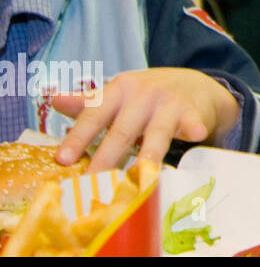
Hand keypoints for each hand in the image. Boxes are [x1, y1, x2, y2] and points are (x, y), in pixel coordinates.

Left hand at [51, 68, 240, 172]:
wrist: (196, 84)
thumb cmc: (148, 95)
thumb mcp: (119, 94)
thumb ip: (88, 103)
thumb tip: (54, 101)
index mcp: (120, 89)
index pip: (95, 115)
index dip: (78, 137)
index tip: (63, 160)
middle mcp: (144, 94)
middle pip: (123, 130)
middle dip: (107, 158)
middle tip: (92, 183)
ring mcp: (170, 103)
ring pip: (156, 132)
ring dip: (148, 154)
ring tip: (139, 176)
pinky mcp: (194, 113)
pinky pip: (193, 123)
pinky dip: (194, 128)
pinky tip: (197, 134)